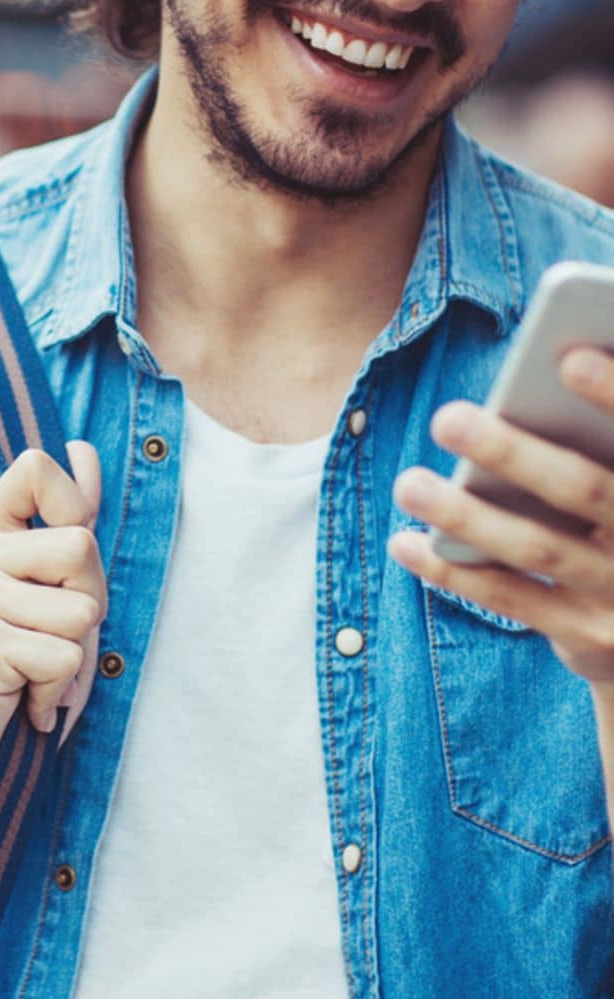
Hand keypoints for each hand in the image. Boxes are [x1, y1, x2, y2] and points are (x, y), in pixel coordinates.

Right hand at [0, 443, 104, 809]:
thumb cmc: (23, 664)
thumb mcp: (54, 585)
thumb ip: (69, 516)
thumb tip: (83, 450)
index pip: (36, 468)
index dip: (74, 510)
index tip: (59, 566)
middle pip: (80, 545)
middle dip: (89, 602)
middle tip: (52, 637)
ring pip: (82, 606)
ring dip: (75, 652)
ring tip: (38, 669)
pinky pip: (63, 655)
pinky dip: (57, 689)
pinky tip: (25, 699)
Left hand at [388, 347, 613, 686]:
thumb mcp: (613, 474)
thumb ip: (596, 439)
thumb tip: (556, 363)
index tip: (570, 360)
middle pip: (586, 489)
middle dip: (514, 453)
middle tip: (447, 418)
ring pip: (540, 550)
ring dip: (467, 515)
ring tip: (409, 483)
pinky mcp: (592, 638)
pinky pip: (513, 600)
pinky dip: (454, 572)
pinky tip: (405, 542)